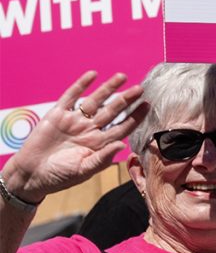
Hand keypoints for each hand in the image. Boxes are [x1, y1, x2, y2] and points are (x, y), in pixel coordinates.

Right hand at [4, 71, 147, 202]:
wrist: (30, 175)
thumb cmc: (58, 177)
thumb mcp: (83, 170)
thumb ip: (102, 158)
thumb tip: (122, 145)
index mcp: (98, 143)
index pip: (122, 127)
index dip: (135, 117)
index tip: (148, 105)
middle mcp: (89, 129)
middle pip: (112, 111)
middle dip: (126, 100)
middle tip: (140, 89)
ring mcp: (74, 120)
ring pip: (95, 100)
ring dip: (108, 88)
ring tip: (122, 76)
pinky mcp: (58, 114)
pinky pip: (71, 96)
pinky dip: (81, 85)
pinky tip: (92, 75)